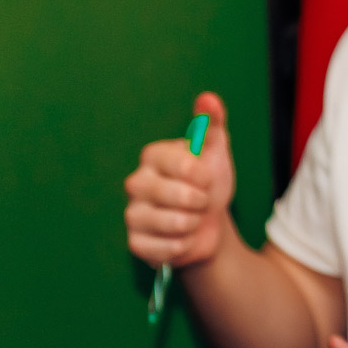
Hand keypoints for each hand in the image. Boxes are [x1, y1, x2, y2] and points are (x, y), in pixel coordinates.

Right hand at [123, 91, 234, 266]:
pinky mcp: (134, 242)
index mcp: (153, 156)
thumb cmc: (209, 184)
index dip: (202, 175)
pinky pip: (165, 248)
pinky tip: (183, 238)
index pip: (181, 163)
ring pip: (172, 223)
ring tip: (192, 218)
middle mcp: (135, 182)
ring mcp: (132, 213)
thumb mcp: (216, 153)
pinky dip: (183, 246)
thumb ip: (212, 125)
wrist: (209, 224)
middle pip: (174, 194)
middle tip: (201, 201)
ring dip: (194, 224)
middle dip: (200, 201)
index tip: (207, 178)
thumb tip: (209, 99)